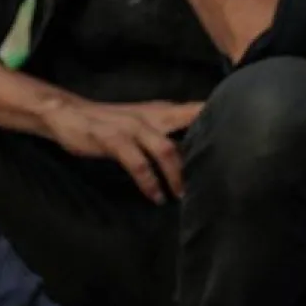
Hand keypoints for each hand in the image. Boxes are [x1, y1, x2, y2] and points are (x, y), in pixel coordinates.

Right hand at [39, 98, 202, 203]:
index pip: (196, 110)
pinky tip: (155, 196)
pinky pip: (137, 164)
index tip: (238, 136)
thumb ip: (162, 128)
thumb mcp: (139, 120)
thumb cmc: (104, 121)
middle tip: (214, 180)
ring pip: (166, 149)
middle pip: (189, 127)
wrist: (67, 113)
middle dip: (203, 152)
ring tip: (182, 195)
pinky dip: (148, 181)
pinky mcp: (113, 141)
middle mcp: (151, 116)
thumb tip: (187, 146)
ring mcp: (132, 128)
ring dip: (177, 174)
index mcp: (159, 110)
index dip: (217, 120)